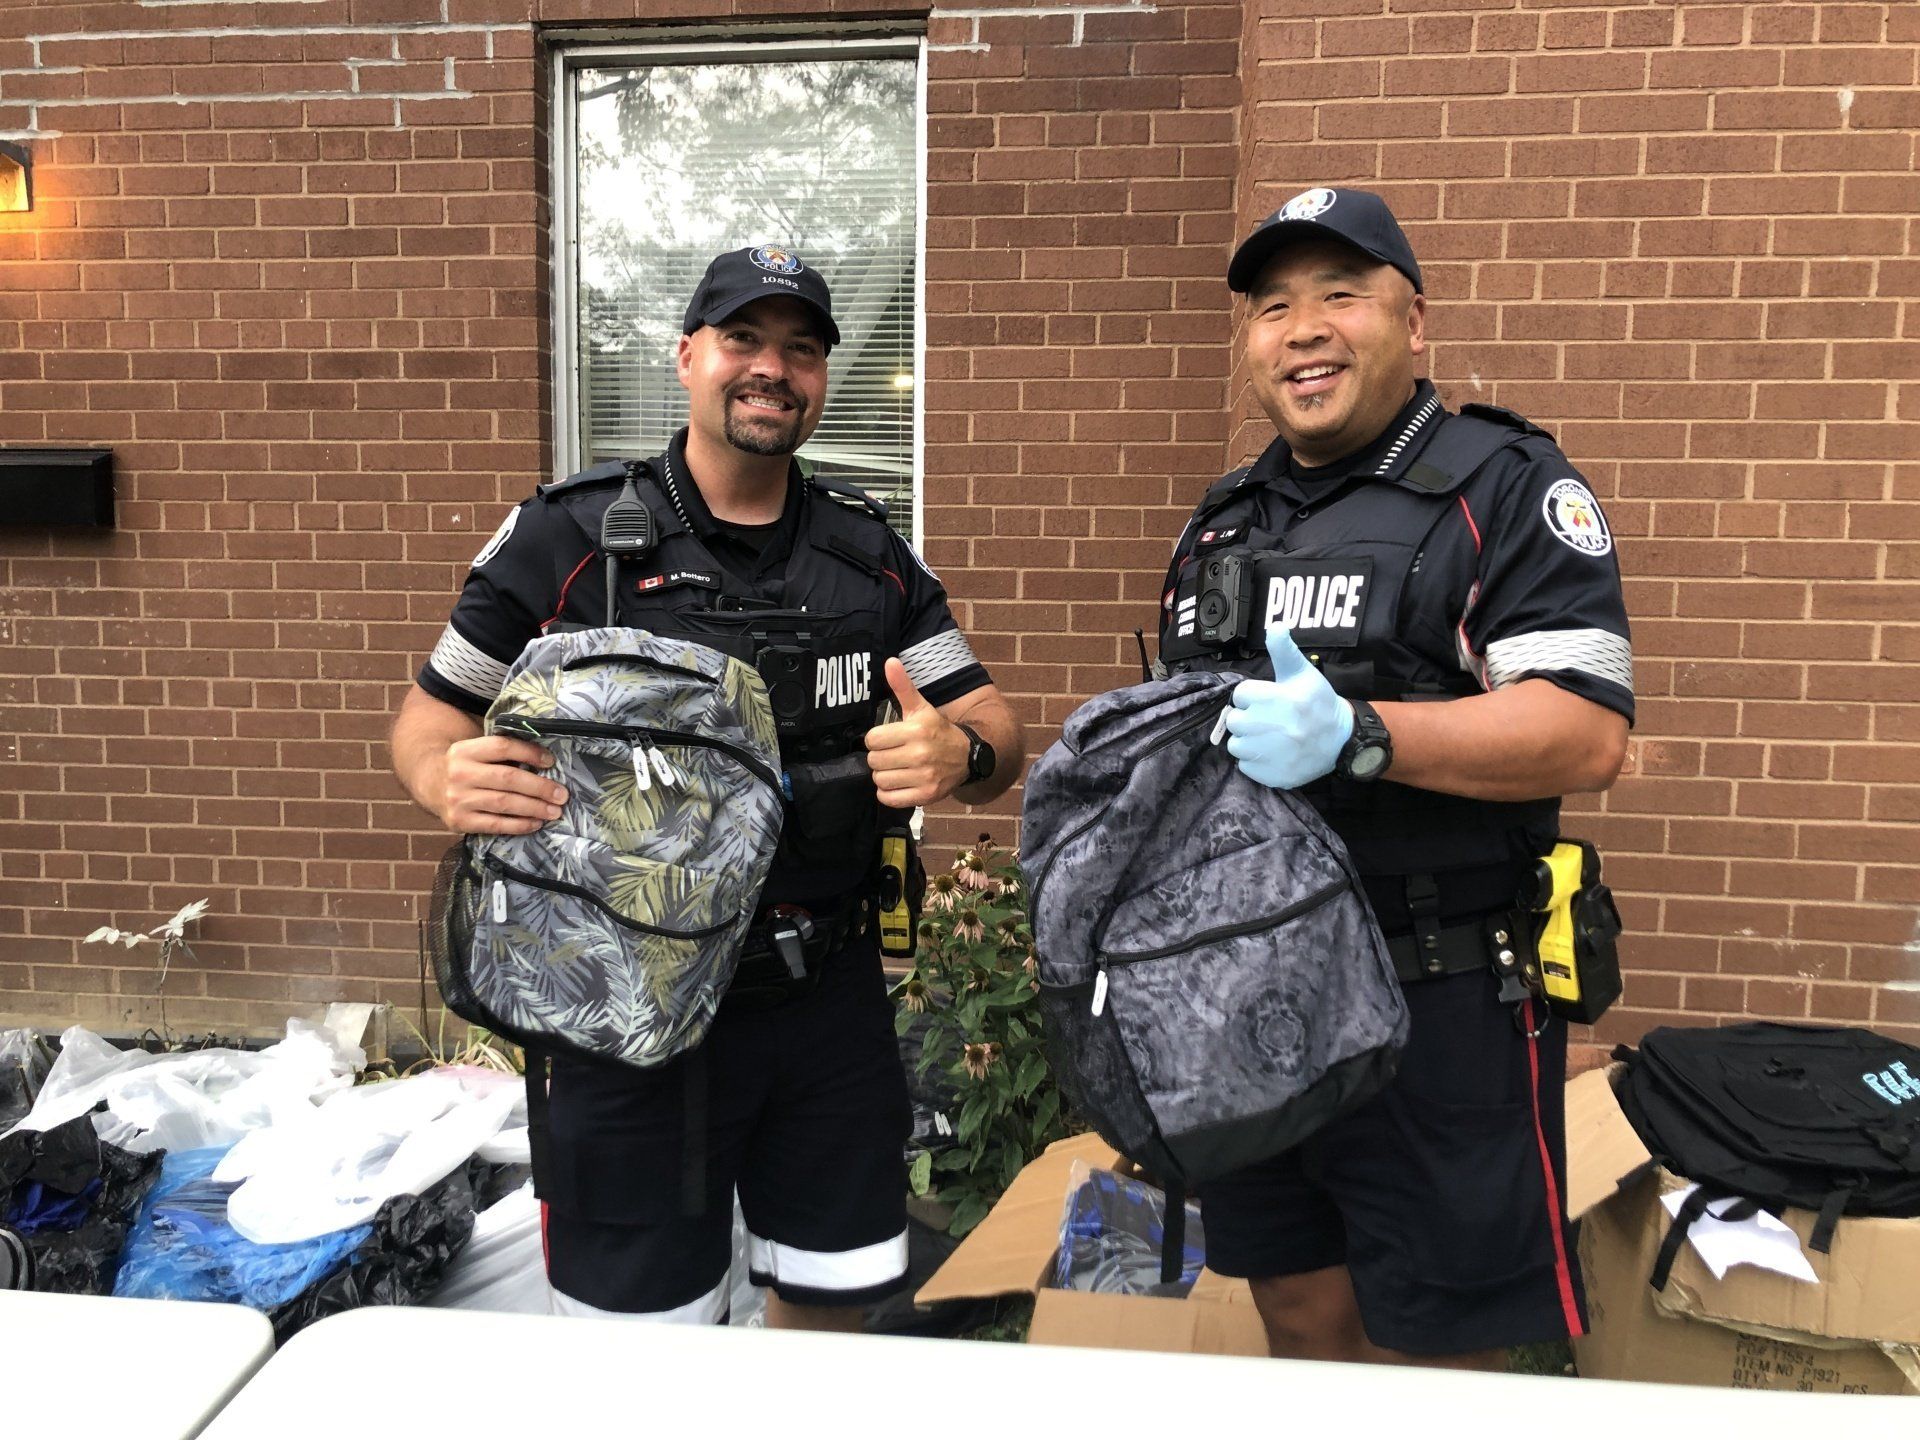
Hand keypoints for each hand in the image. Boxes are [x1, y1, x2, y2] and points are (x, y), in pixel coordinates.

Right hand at [440, 734, 568, 834]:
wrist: (430, 784)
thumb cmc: (467, 766)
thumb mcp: (477, 751)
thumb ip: (503, 753)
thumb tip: (546, 762)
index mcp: (466, 750)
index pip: (502, 747)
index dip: (529, 753)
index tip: (551, 762)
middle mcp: (460, 773)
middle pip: (507, 778)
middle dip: (539, 787)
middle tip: (561, 795)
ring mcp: (458, 799)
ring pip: (504, 803)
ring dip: (534, 808)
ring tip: (554, 811)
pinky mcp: (459, 821)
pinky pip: (495, 824)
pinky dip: (519, 825)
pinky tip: (536, 823)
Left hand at [864, 659, 967, 808]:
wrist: (967, 756)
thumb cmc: (938, 730)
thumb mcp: (921, 707)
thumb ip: (903, 686)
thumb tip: (890, 661)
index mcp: (917, 731)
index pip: (872, 739)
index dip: (877, 739)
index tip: (887, 739)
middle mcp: (920, 755)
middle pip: (874, 761)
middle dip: (879, 757)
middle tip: (892, 754)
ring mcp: (924, 778)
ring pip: (880, 780)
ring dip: (884, 775)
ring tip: (896, 768)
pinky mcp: (925, 796)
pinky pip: (889, 799)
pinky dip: (889, 793)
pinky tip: (899, 782)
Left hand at [1220, 628, 1354, 789]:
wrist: (1342, 741)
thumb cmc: (1318, 703)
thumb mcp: (1304, 673)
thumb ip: (1284, 650)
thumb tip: (1275, 626)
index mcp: (1280, 700)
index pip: (1240, 695)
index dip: (1252, 697)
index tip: (1268, 700)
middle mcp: (1274, 728)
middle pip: (1234, 721)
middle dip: (1247, 718)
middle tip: (1267, 719)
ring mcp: (1273, 754)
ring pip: (1236, 746)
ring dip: (1248, 741)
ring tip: (1269, 737)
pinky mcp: (1273, 776)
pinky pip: (1246, 767)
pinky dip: (1255, 762)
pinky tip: (1273, 754)